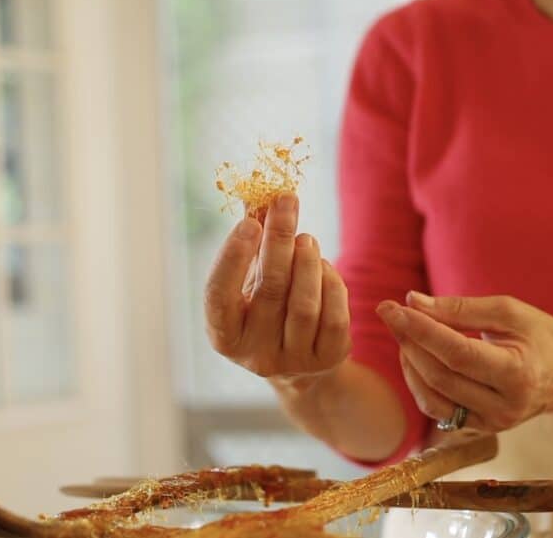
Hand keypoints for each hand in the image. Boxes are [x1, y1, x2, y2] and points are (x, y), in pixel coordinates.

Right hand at [204, 194, 350, 383]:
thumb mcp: (251, 278)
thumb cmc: (267, 307)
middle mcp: (254, 354)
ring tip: (307, 239)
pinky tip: (324, 267)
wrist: (299, 362)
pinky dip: (331, 284)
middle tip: (287, 203)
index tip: (250, 222)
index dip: (233, 257)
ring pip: (304, 305)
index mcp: (224, 335)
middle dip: (279, 240)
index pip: (219, 295)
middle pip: (269, 290)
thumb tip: (254, 191)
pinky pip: (333, 317)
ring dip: (308, 262)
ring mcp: (291, 361)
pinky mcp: (325, 361)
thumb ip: (250, 239)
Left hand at [375, 293, 552, 431]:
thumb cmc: (542, 335)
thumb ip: (459, 308)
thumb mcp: (509, 311)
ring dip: (409, 364)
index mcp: (518, 374)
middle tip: (391, 313)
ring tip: (404, 333)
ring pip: (432, 399)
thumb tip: (412, 302)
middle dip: (409, 342)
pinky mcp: (481, 430)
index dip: (420, 330)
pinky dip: (420, 383)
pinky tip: (417, 357)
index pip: (457, 353)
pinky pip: (438, 410)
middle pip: (440, 376)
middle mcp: (505, 407)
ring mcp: (492, 424)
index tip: (392, 307)